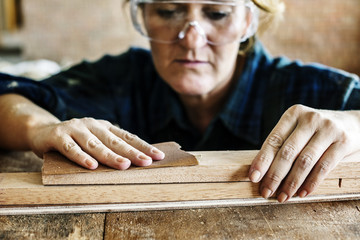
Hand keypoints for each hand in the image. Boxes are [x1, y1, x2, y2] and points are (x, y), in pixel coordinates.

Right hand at [28, 118, 164, 169]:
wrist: (42, 131)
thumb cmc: (75, 141)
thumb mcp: (94, 142)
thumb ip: (110, 149)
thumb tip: (135, 163)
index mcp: (105, 127)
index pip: (127, 137)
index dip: (143, 146)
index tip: (158, 156)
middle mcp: (92, 125)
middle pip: (115, 141)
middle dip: (132, 152)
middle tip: (147, 162)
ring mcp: (75, 128)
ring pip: (95, 144)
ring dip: (110, 156)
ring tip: (124, 166)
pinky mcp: (58, 135)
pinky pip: (71, 148)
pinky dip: (81, 157)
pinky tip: (91, 166)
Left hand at [248, 104, 359, 201]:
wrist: (355, 124)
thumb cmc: (317, 130)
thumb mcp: (300, 129)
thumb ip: (284, 144)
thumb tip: (261, 172)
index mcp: (294, 113)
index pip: (273, 140)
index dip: (262, 160)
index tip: (253, 177)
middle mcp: (310, 118)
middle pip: (287, 152)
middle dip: (274, 176)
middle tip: (266, 192)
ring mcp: (328, 129)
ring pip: (304, 161)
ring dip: (291, 183)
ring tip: (283, 196)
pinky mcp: (343, 142)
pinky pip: (323, 167)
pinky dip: (311, 183)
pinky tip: (302, 193)